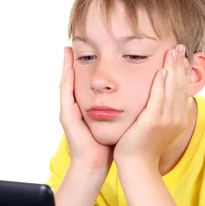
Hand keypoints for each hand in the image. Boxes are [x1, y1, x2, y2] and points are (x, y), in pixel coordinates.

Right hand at [60, 47, 113, 171]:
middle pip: (75, 78)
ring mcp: (69, 109)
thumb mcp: (116, 119)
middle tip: (74, 41)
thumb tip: (138, 93)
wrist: (95, 163)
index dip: (90, 63)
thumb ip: (121, 106)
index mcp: (88, 105)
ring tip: (69, 48)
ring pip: (68, 82)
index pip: (88, 80)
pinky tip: (69, 65)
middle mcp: (76, 105)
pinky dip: (67, 78)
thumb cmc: (108, 143)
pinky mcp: (67, 115)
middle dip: (74, 60)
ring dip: (67, 65)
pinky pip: (66, 93)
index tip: (93, 47)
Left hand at [114, 44, 189, 169]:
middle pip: (180, 86)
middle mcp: (177, 118)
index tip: (181, 56)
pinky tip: (162, 70)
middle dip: (180, 65)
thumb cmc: (141, 145)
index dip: (183, 72)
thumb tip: (164, 96)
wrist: (135, 164)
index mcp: (179, 118)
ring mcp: (167, 120)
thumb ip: (161, 110)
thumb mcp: (156, 125)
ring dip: (173, 68)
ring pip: (172, 89)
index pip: (183, 89)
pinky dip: (161, 83)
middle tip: (179, 47)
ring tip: (172, 52)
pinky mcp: (154, 121)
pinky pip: (159, 98)